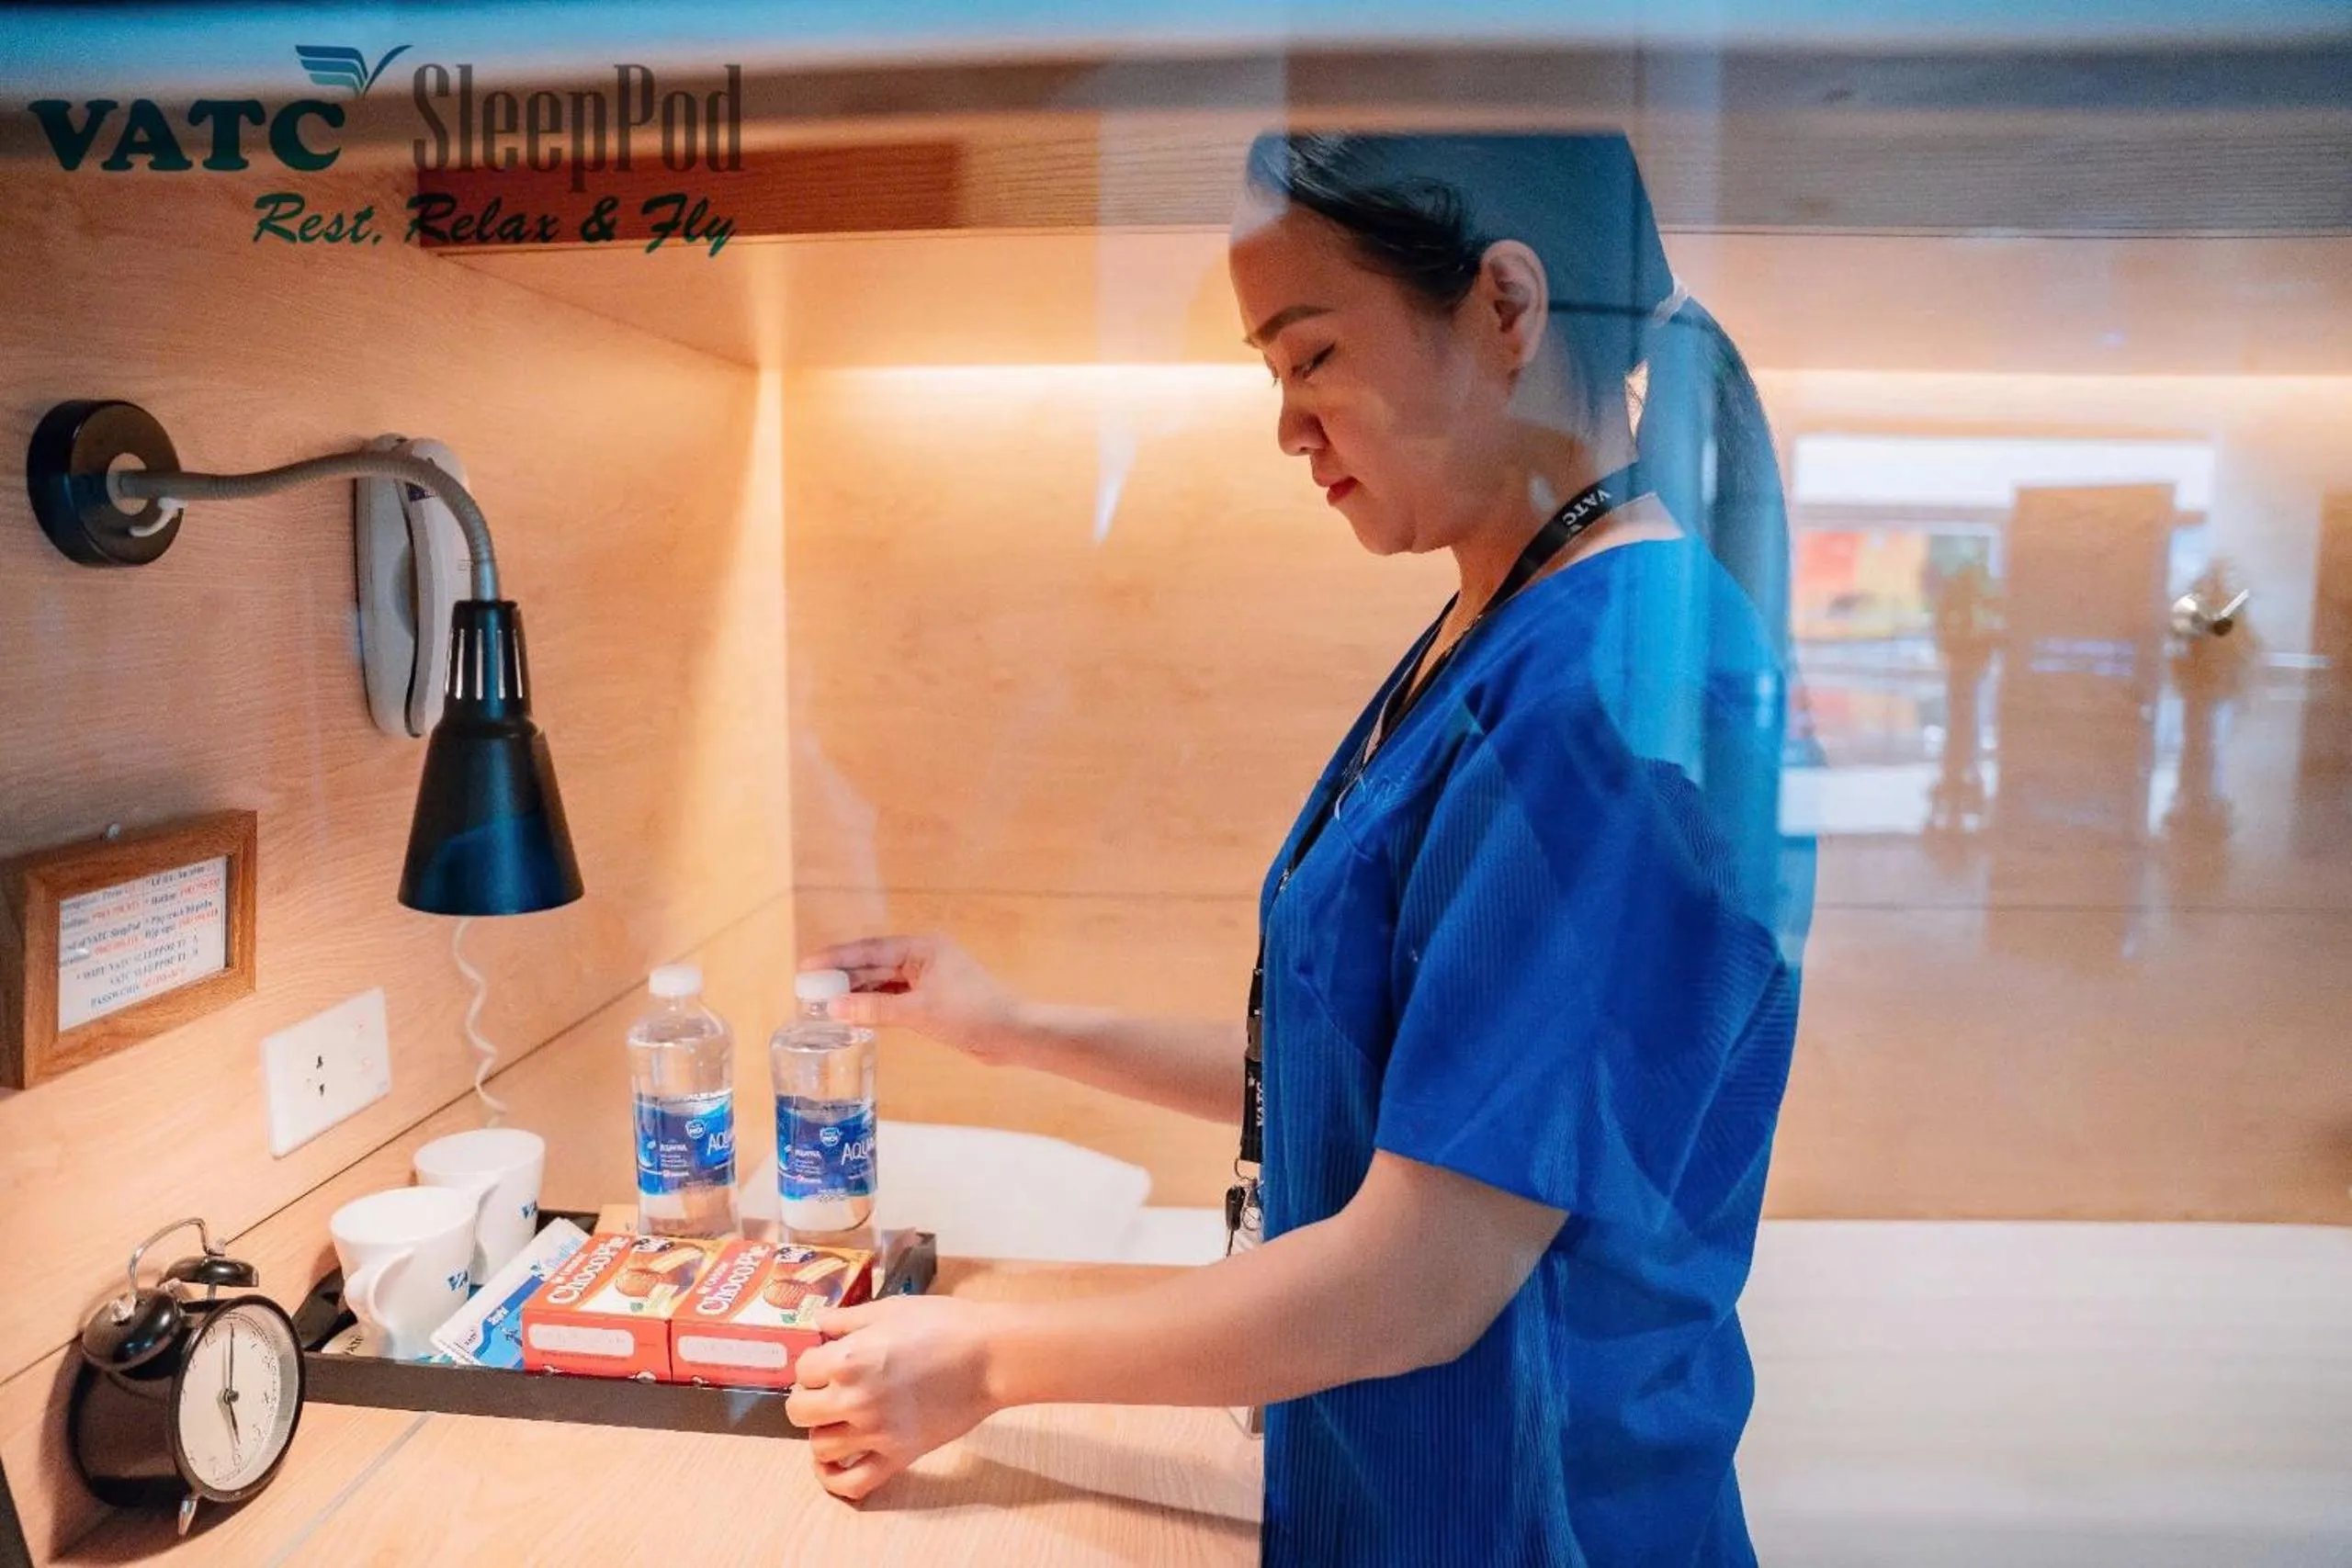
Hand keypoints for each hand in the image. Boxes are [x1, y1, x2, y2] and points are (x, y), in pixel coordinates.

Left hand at [783, 1295, 1001, 1500]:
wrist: (990, 1356)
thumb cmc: (944, 1324)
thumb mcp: (891, 1308)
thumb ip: (847, 1319)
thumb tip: (819, 1325)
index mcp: (848, 1359)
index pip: (802, 1370)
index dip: (813, 1363)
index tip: (829, 1360)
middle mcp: (854, 1400)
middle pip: (799, 1412)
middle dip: (809, 1398)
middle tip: (828, 1389)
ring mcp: (875, 1433)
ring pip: (820, 1447)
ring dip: (823, 1431)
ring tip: (839, 1419)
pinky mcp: (898, 1456)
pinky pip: (853, 1483)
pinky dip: (834, 1481)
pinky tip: (832, 1467)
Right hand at [799, 934, 1024, 1064]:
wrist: (1012, 1034)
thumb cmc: (971, 1014)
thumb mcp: (918, 1012)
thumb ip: (874, 1008)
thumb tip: (834, 1007)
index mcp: (922, 948)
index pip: (869, 950)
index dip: (836, 958)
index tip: (807, 966)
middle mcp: (923, 957)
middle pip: (874, 964)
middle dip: (842, 976)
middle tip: (808, 989)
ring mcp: (928, 978)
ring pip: (883, 982)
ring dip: (857, 993)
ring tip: (824, 1004)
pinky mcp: (932, 999)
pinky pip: (895, 998)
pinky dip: (875, 1005)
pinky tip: (854, 1015)